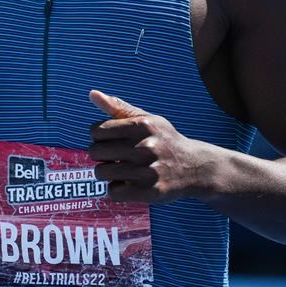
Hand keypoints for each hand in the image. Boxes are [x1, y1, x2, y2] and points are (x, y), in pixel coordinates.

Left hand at [88, 90, 209, 203]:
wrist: (194, 167)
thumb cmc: (163, 140)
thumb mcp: (146, 119)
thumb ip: (118, 108)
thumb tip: (92, 94)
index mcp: (142, 125)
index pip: (97, 131)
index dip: (99, 136)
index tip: (111, 140)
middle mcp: (145, 147)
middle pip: (95, 152)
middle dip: (101, 155)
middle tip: (115, 156)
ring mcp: (147, 171)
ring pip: (101, 173)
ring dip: (108, 173)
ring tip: (122, 170)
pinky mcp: (149, 192)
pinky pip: (113, 192)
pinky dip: (117, 189)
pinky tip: (129, 184)